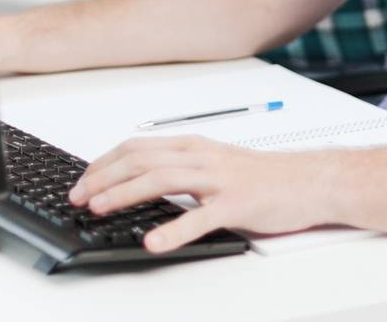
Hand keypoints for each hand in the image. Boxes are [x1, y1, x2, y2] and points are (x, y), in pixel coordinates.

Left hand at [69, 136, 336, 251]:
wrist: (310, 180)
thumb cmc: (263, 177)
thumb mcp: (215, 165)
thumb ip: (181, 171)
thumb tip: (140, 184)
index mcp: (193, 146)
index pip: (137, 147)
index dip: (104, 163)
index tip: (81, 180)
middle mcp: (201, 156)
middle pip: (141, 160)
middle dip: (103, 177)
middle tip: (77, 195)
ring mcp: (219, 179)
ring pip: (162, 179)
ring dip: (125, 193)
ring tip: (100, 208)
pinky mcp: (237, 204)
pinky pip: (199, 217)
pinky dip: (173, 230)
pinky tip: (153, 241)